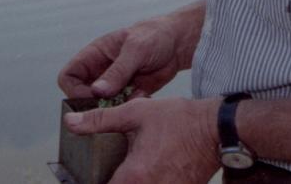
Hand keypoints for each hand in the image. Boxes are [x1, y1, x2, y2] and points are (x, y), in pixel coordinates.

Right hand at [57, 5, 199, 99]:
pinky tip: (142, 98)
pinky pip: (119, 109)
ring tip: (129, 102)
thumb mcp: (136, 50)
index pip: (68, 76)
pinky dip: (128, 109)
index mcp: (95, 55)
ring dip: (111, 109)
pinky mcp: (128, 95)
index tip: (93, 96)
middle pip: (80, 95)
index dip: (74, 89)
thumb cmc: (155, 36)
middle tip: (109, 107)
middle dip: (91, 105)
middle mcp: (100, 71)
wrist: (179, 43)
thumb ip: (118, 71)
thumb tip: (97, 91)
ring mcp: (113, 85)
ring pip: (99, 106)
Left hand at [64, 97, 219, 183]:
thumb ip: (101, 120)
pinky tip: (147, 170)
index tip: (86, 177)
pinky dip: (148, 182)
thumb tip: (71, 123)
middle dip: (112, 182)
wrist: (219, 129)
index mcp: (134, 175)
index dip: (91, 182)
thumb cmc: (181, 120)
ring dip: (130, 181)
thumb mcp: (137, 113)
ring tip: (126, 170)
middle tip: (107, 171)